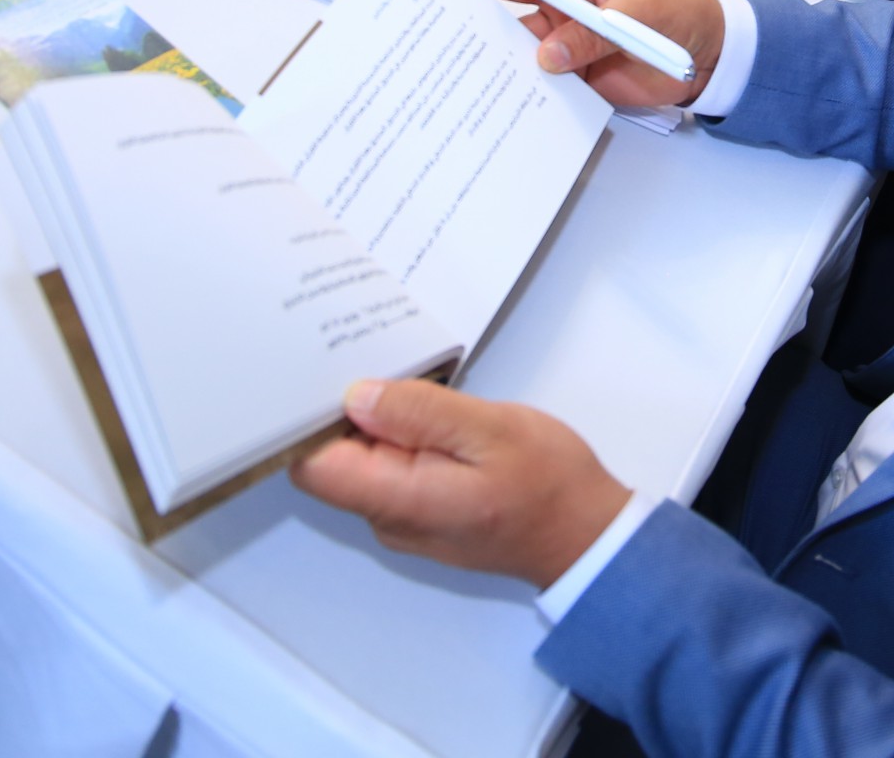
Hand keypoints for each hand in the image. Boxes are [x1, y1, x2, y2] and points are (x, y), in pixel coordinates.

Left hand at [292, 380, 631, 589]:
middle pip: (332, 460)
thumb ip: (421, 413)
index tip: (324, 371)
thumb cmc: (549, 484)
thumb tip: (357, 396)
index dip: (308, 417)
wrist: (585, 535)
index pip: (312, 464)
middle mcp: (387, 518)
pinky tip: (428, 411)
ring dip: (377, 421)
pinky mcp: (418, 512)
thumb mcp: (492, 430)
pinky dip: (398, 437)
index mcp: (400, 501)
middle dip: (345, 409)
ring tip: (409, 379)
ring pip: (361, 461)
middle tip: (376, 359)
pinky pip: (388, 470)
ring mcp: (401, 519)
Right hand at [464, 0, 726, 106]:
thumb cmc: (680, 12)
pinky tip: (493, 90)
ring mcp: (562, 30)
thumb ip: (595, 35)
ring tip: (457, 51)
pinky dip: (515, 80)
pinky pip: (533, 72)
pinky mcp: (568, 67)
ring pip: (512, 30)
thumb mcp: (641, 14)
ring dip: (488, 38)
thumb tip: (547, 57)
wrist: (705, 57)